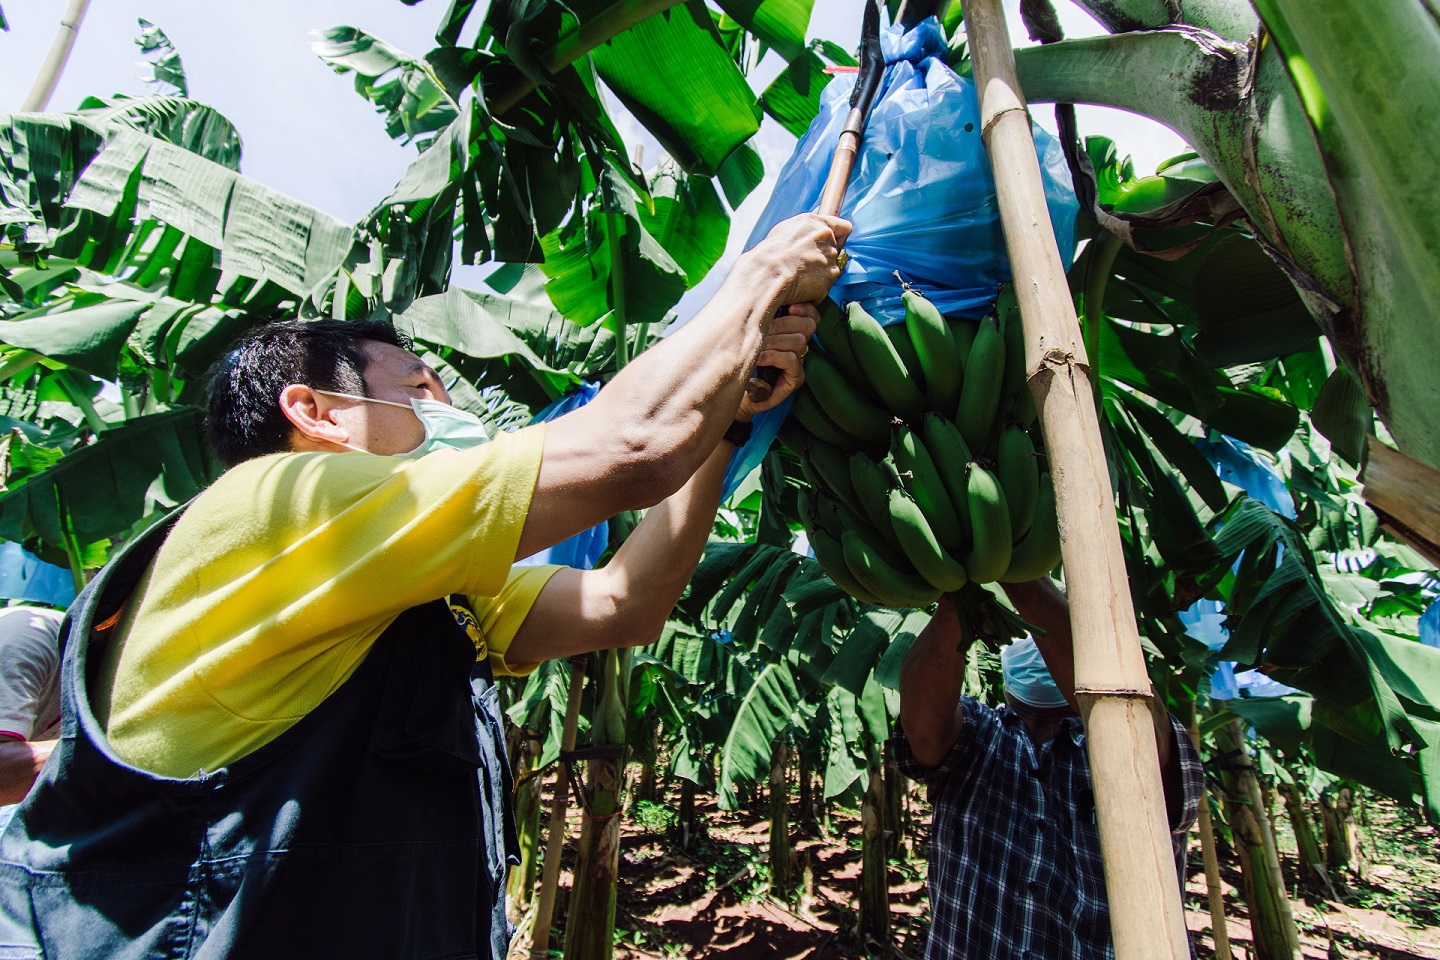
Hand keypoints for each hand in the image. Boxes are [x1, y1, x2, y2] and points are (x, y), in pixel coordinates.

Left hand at [738, 303, 819, 420]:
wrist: (733, 388)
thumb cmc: (740, 358)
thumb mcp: (750, 331)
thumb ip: (762, 314)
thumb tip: (762, 294)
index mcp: (792, 330)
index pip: (811, 314)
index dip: (804, 308)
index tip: (789, 306)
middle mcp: (799, 345)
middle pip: (808, 325)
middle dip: (783, 323)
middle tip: (763, 329)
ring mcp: (799, 362)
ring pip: (799, 341)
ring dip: (775, 341)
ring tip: (757, 346)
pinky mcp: (795, 379)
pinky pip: (791, 360)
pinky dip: (773, 356)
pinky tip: (759, 359)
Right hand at [742, 214, 851, 305]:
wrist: (767, 273)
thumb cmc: (770, 253)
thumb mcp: (787, 230)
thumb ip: (805, 232)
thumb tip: (809, 238)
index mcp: (818, 224)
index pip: (844, 228)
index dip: (839, 237)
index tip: (831, 244)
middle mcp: (828, 239)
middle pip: (835, 251)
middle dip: (823, 258)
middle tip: (802, 265)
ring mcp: (831, 259)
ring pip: (830, 269)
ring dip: (819, 274)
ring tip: (798, 276)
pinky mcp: (829, 278)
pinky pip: (825, 285)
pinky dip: (815, 289)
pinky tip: (799, 287)